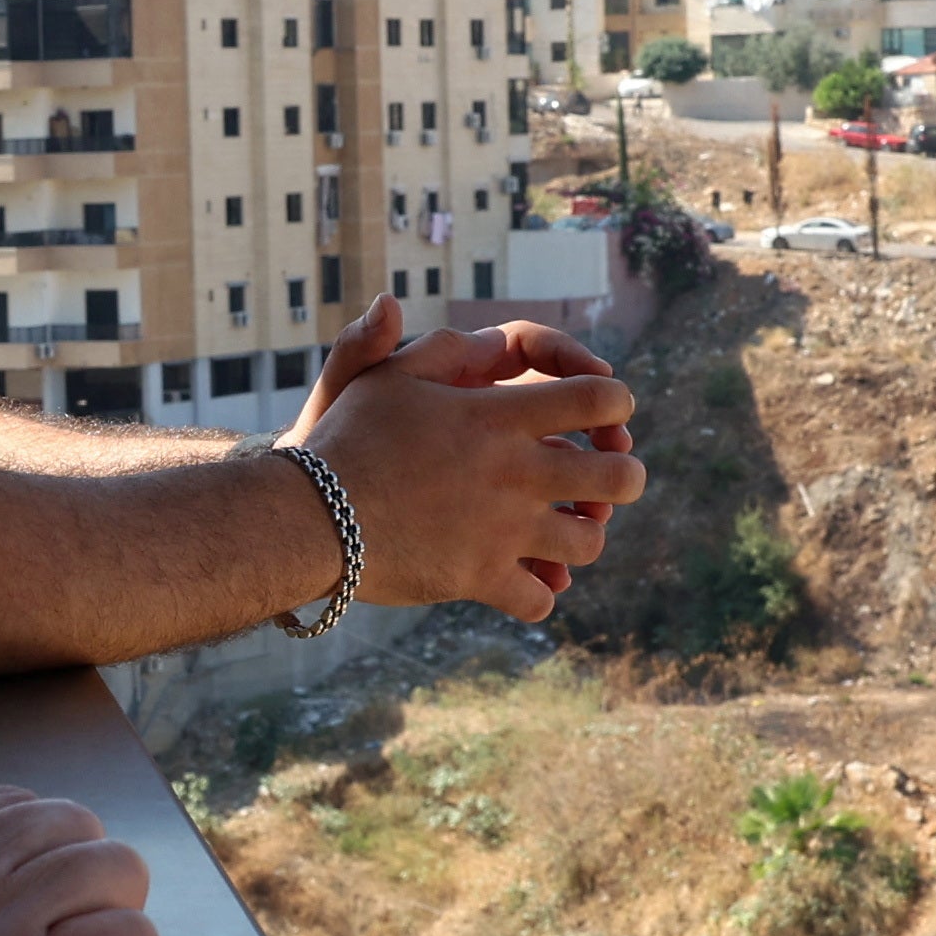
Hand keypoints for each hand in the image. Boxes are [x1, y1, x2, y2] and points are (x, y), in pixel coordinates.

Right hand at [287, 296, 643, 617]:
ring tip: (564, 533)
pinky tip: (523, 581)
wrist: (310, 515)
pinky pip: (539, 598)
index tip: (609, 413)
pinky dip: (538, 593)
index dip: (617, 403)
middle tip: (611, 481)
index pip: (598, 399)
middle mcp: (514, 473)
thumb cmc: (346, 439)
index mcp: (499, 418)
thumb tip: (489, 336)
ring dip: (583, 536)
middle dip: (625, 477)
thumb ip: (446, 350)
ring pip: (589, 542)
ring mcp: (503, 530)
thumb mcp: (390, 377)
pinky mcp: (481, 578)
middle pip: (618, 478)